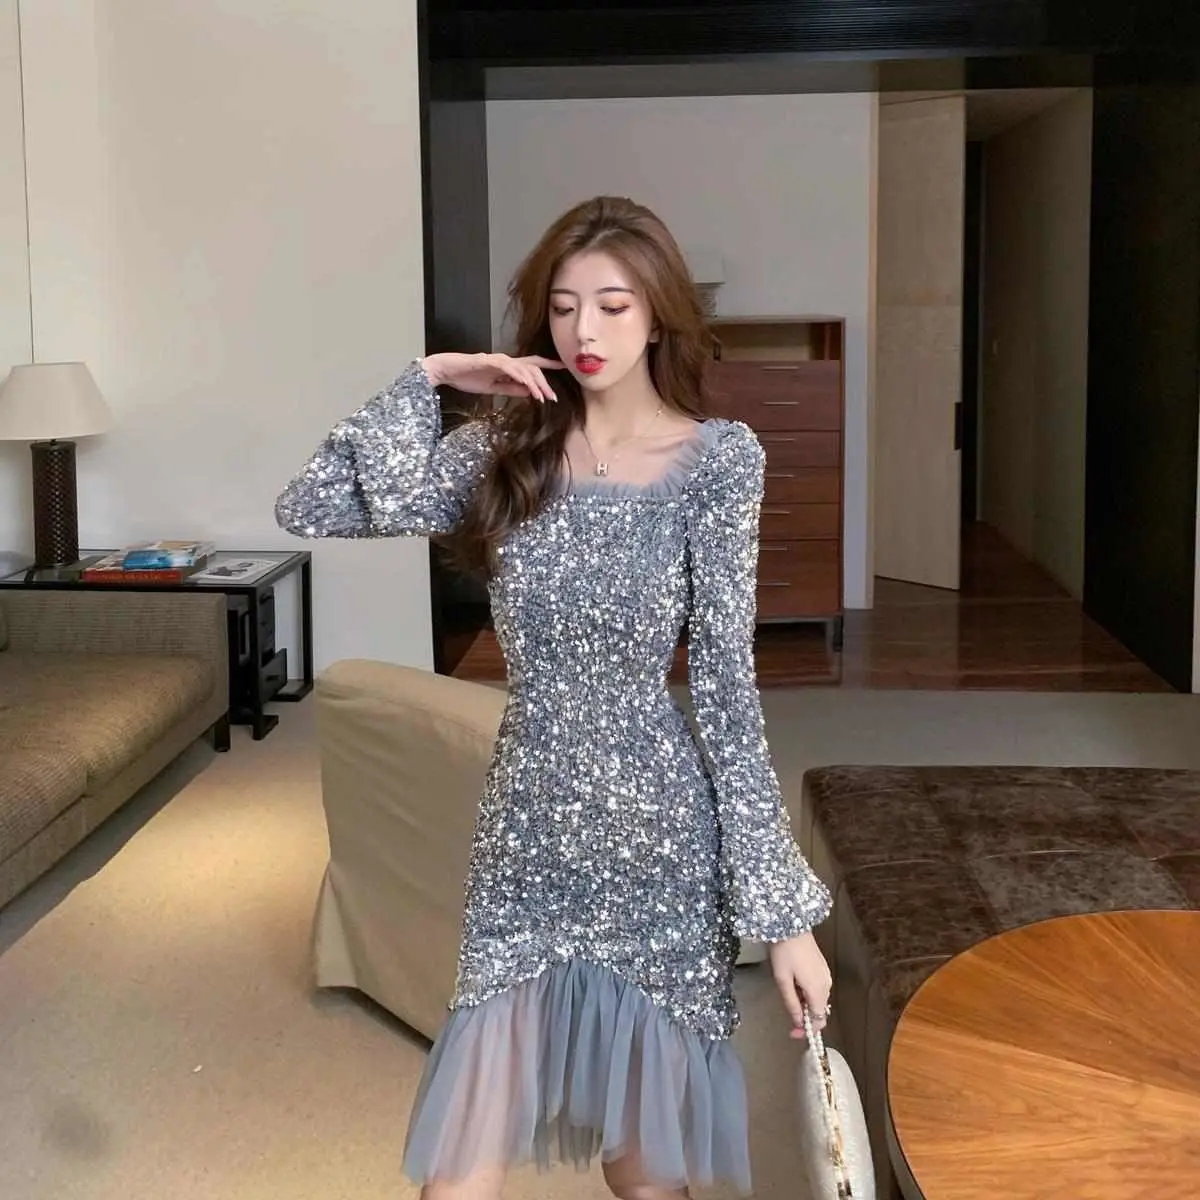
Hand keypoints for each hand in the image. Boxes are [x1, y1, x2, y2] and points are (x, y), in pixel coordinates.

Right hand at [422, 352, 563, 402]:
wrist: (447, 371)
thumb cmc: (468, 378)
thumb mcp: (494, 388)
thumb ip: (511, 389)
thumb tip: (530, 393)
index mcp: (508, 366)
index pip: (533, 365)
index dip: (549, 365)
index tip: (564, 369)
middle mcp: (507, 360)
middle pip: (533, 368)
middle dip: (545, 382)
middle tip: (554, 398)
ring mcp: (499, 360)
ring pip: (525, 369)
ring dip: (536, 384)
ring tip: (545, 398)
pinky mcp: (490, 361)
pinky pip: (511, 370)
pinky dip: (522, 380)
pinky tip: (530, 389)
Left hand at [768, 932, 832, 1040]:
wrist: (791, 926)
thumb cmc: (784, 953)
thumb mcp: (783, 980)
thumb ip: (791, 1004)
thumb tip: (798, 1023)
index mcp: (817, 990)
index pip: (819, 1020)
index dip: (807, 1030)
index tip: (793, 1032)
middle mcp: (826, 985)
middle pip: (819, 1010)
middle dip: (805, 1016)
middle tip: (788, 1013)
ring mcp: (826, 975)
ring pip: (818, 999)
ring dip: (806, 1003)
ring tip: (789, 993)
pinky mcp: (823, 967)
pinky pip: (818, 988)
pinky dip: (808, 993)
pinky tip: (796, 984)